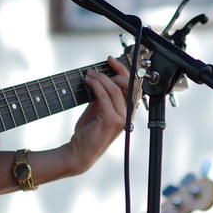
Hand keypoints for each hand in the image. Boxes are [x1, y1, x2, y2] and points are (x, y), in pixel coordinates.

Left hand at [64, 56, 130, 173]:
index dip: (123, 71)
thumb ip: (102, 97)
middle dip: (115, 71)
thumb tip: (100, 79)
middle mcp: (127, 115)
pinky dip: (95, 85)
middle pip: (127, 85)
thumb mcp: (97, 110)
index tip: (111, 60)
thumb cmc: (87, 133)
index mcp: (127, 112)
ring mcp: (121, 118)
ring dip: (100, 77)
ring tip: (89, 73)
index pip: (132, 87)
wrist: (80, 152)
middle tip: (100, 65)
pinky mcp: (111, 120)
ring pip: (114, 89)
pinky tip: (88, 81)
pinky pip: (104, 96)